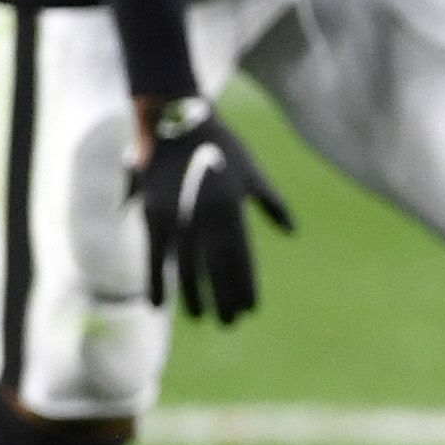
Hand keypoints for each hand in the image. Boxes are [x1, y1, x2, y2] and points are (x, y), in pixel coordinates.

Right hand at [137, 97, 294, 322]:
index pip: (241, 256)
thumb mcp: (253, 173)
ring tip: (201, 318)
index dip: (245, 283)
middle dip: (224, 297)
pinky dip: (156, 280)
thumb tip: (291, 231)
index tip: (252, 308)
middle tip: (231, 323)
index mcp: (233, 208)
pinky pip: (155, 256)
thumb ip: (272, 203)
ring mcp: (179, 217)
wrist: (178, 121)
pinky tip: (158, 305)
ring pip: (187, 267)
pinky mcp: (153, 216)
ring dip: (193, 295)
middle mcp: (207, 216)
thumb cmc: (221, 146)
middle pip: (216, 267)